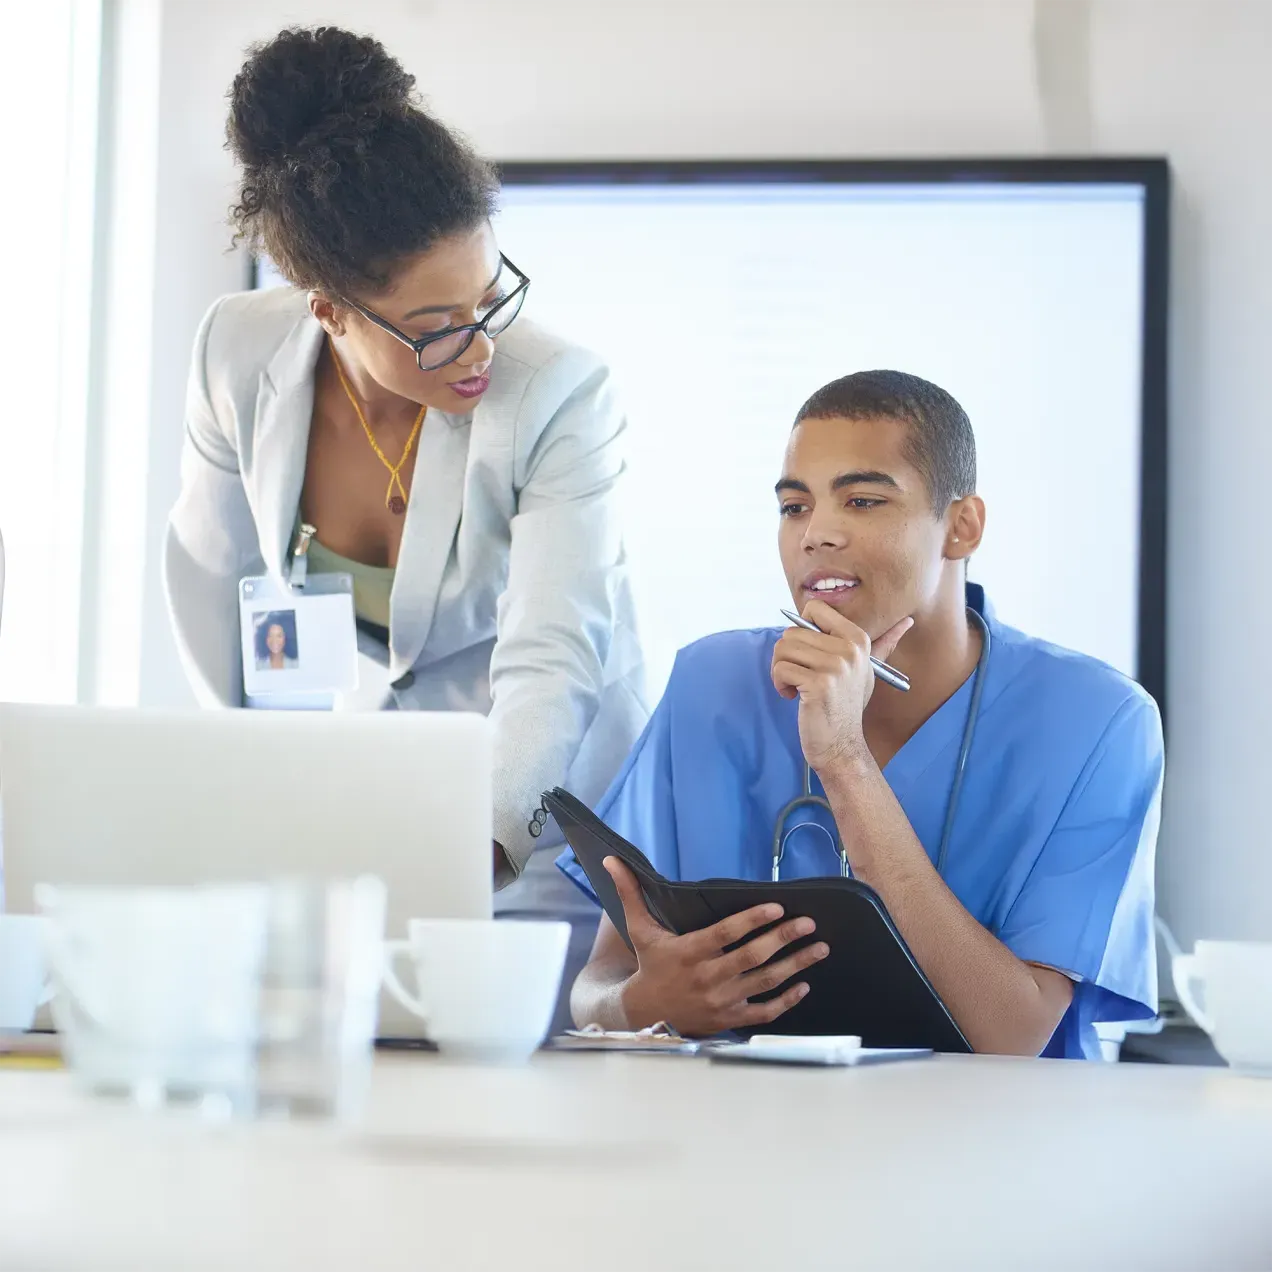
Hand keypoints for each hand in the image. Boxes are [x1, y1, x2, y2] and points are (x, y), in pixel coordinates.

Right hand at [605, 857, 829, 1036]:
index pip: (725, 934)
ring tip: (819, 948)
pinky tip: (804, 984)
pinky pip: (764, 1012)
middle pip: (753, 957)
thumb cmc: (649, 963)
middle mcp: (708, 977)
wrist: (645, 1013)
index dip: (751, 920)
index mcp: (689, 951)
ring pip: (765, 981)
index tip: (777, 906)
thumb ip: (630, 893)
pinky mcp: (730, 1018)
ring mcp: (722, 1000)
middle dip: (784, 938)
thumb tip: (612, 861)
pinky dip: (786, 1000)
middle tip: (809, 923)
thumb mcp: (639, 928)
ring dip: (796, 965)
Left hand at [771, 599, 912, 771]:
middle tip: (798, 676)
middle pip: (792, 631)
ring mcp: (836, 666)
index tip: (808, 652)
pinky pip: (781, 668)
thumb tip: (908, 620)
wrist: (841, 744)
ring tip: (795, 686)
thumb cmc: (847, 705)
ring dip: (780, 670)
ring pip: (783, 648)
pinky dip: (779, 683)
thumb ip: (884, 643)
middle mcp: (850, 649)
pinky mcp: (818, 684)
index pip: (814, 608)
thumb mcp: (867, 670)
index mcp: (858, 639)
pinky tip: (792, 696)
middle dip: (786, 656)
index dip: (801, 629)